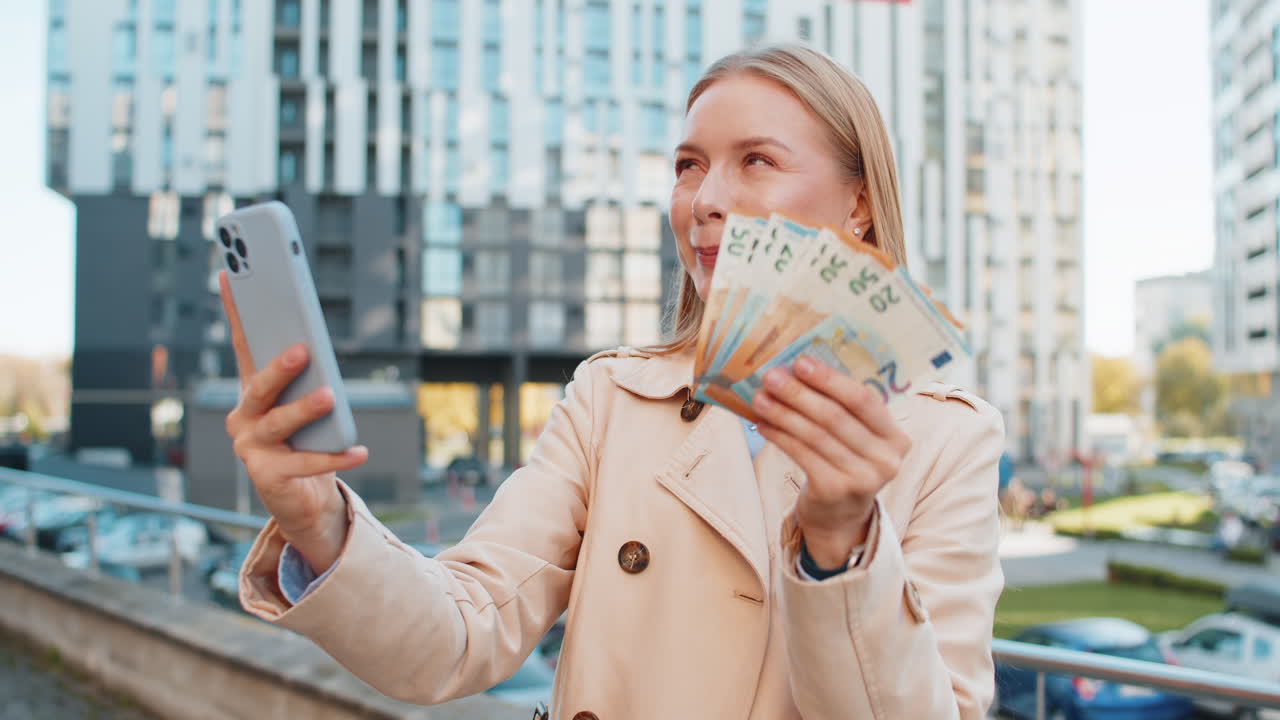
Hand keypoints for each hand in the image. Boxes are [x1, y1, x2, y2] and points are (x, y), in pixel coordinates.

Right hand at [219, 271, 367, 573]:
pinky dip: (334, 456)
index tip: (229, 273)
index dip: (236, 311)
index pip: (243, 344)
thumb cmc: (306, 439)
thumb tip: (313, 343)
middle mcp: (243, 416)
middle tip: (302, 349)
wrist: (301, 498)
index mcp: (252, 391)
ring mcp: (250, 448)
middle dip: (278, 366)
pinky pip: (305, 463)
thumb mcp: (307, 402)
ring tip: (330, 396)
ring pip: (277, 423)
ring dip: (304, 409)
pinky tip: (359, 450)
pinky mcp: (267, 477)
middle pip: (259, 386)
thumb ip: (307, 376)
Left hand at [751, 355, 911, 568]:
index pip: (863, 399)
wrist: (840, 516)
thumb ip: (840, 408)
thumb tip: (795, 369)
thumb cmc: (845, 462)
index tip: (801, 361)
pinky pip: (802, 455)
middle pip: (836, 416)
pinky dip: (780, 437)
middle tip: (771, 376)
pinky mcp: (836, 491)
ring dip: (783, 413)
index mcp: (895, 437)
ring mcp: (863, 478)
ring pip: (815, 435)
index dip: (830, 379)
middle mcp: (886, 459)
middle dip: (799, 393)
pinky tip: (763, 424)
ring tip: (760, 398)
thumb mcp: (855, 437)